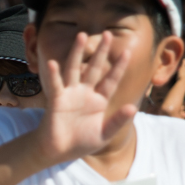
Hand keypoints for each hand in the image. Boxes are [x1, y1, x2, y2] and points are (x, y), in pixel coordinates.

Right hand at [34, 31, 134, 164]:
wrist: (58, 152)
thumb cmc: (80, 143)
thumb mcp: (104, 134)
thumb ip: (118, 121)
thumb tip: (133, 107)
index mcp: (99, 101)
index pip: (111, 80)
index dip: (119, 66)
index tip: (127, 51)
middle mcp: (85, 93)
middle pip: (94, 68)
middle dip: (100, 51)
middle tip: (107, 33)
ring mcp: (70, 94)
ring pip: (75, 69)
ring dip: (77, 53)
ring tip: (82, 35)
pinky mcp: (57, 100)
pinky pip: (55, 85)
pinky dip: (53, 74)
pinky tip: (52, 63)